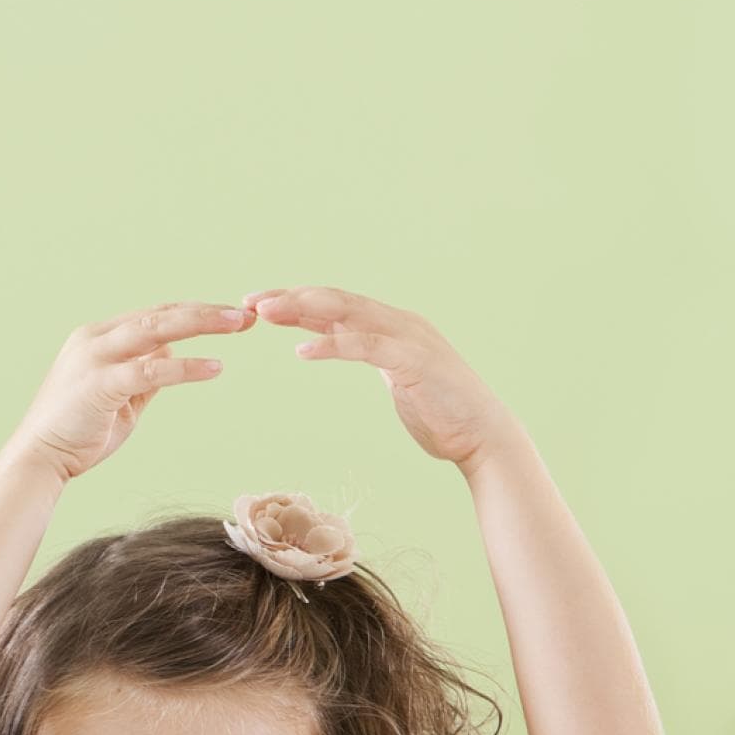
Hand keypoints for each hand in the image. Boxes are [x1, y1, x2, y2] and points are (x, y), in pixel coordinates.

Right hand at [8, 301, 250, 482]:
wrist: (39, 459)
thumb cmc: (79, 432)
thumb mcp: (120, 397)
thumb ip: (144, 375)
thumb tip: (174, 357)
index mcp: (99, 338)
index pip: (154, 315)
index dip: (194, 312)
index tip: (231, 315)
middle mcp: (95, 339)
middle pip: (160, 314)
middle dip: (206, 311)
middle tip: (246, 313)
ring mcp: (95, 358)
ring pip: (156, 329)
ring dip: (202, 324)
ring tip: (239, 325)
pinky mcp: (100, 384)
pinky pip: (150, 369)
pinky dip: (185, 367)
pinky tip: (214, 368)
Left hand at [247, 286, 516, 473]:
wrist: (483, 436)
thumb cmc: (441, 413)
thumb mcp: (395, 377)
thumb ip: (371, 356)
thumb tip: (343, 345)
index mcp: (392, 327)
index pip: (336, 306)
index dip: (296, 302)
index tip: (259, 305)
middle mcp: (398, 323)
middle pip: (335, 300)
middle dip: (290, 297)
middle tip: (250, 301)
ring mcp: (408, 338)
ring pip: (347, 313)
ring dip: (303, 310)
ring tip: (267, 313)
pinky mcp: (413, 361)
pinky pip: (366, 347)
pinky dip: (333, 345)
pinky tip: (302, 351)